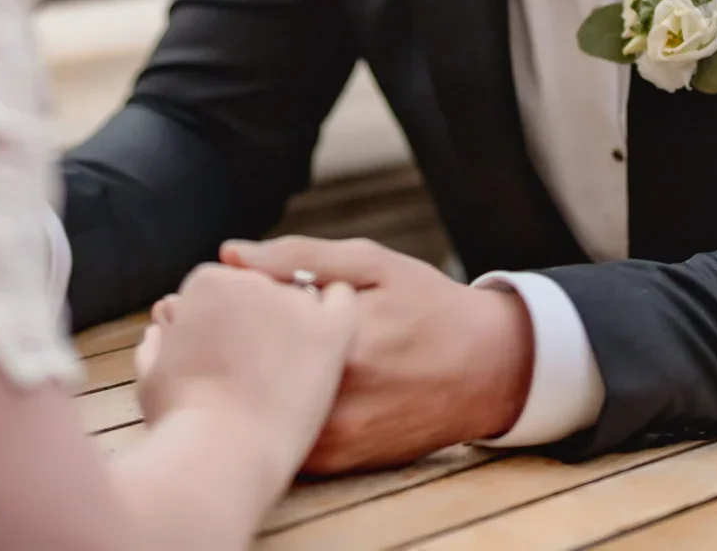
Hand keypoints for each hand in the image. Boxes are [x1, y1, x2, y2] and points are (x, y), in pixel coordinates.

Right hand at [133, 263, 357, 496]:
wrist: (224, 456)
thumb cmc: (183, 423)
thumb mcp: (151, 378)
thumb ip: (157, 343)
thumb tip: (163, 328)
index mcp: (208, 283)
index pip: (223, 287)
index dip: (224, 320)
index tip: (225, 352)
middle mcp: (253, 282)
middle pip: (262, 288)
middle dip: (259, 317)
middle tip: (256, 362)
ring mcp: (293, 304)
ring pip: (301, 293)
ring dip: (297, 316)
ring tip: (289, 363)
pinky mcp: (330, 330)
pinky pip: (342, 300)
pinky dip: (336, 309)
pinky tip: (327, 336)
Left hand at [220, 237, 534, 474]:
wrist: (488, 369)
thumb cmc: (428, 305)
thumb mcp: (372, 263)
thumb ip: (297, 257)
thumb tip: (228, 254)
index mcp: (339, 343)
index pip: (248, 327)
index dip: (227, 309)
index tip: (228, 295)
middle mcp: (338, 399)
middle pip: (248, 374)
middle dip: (234, 347)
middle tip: (237, 322)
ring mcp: (339, 437)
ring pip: (262, 411)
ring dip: (251, 384)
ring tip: (262, 353)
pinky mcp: (342, 461)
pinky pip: (286, 438)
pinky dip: (276, 412)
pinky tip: (285, 384)